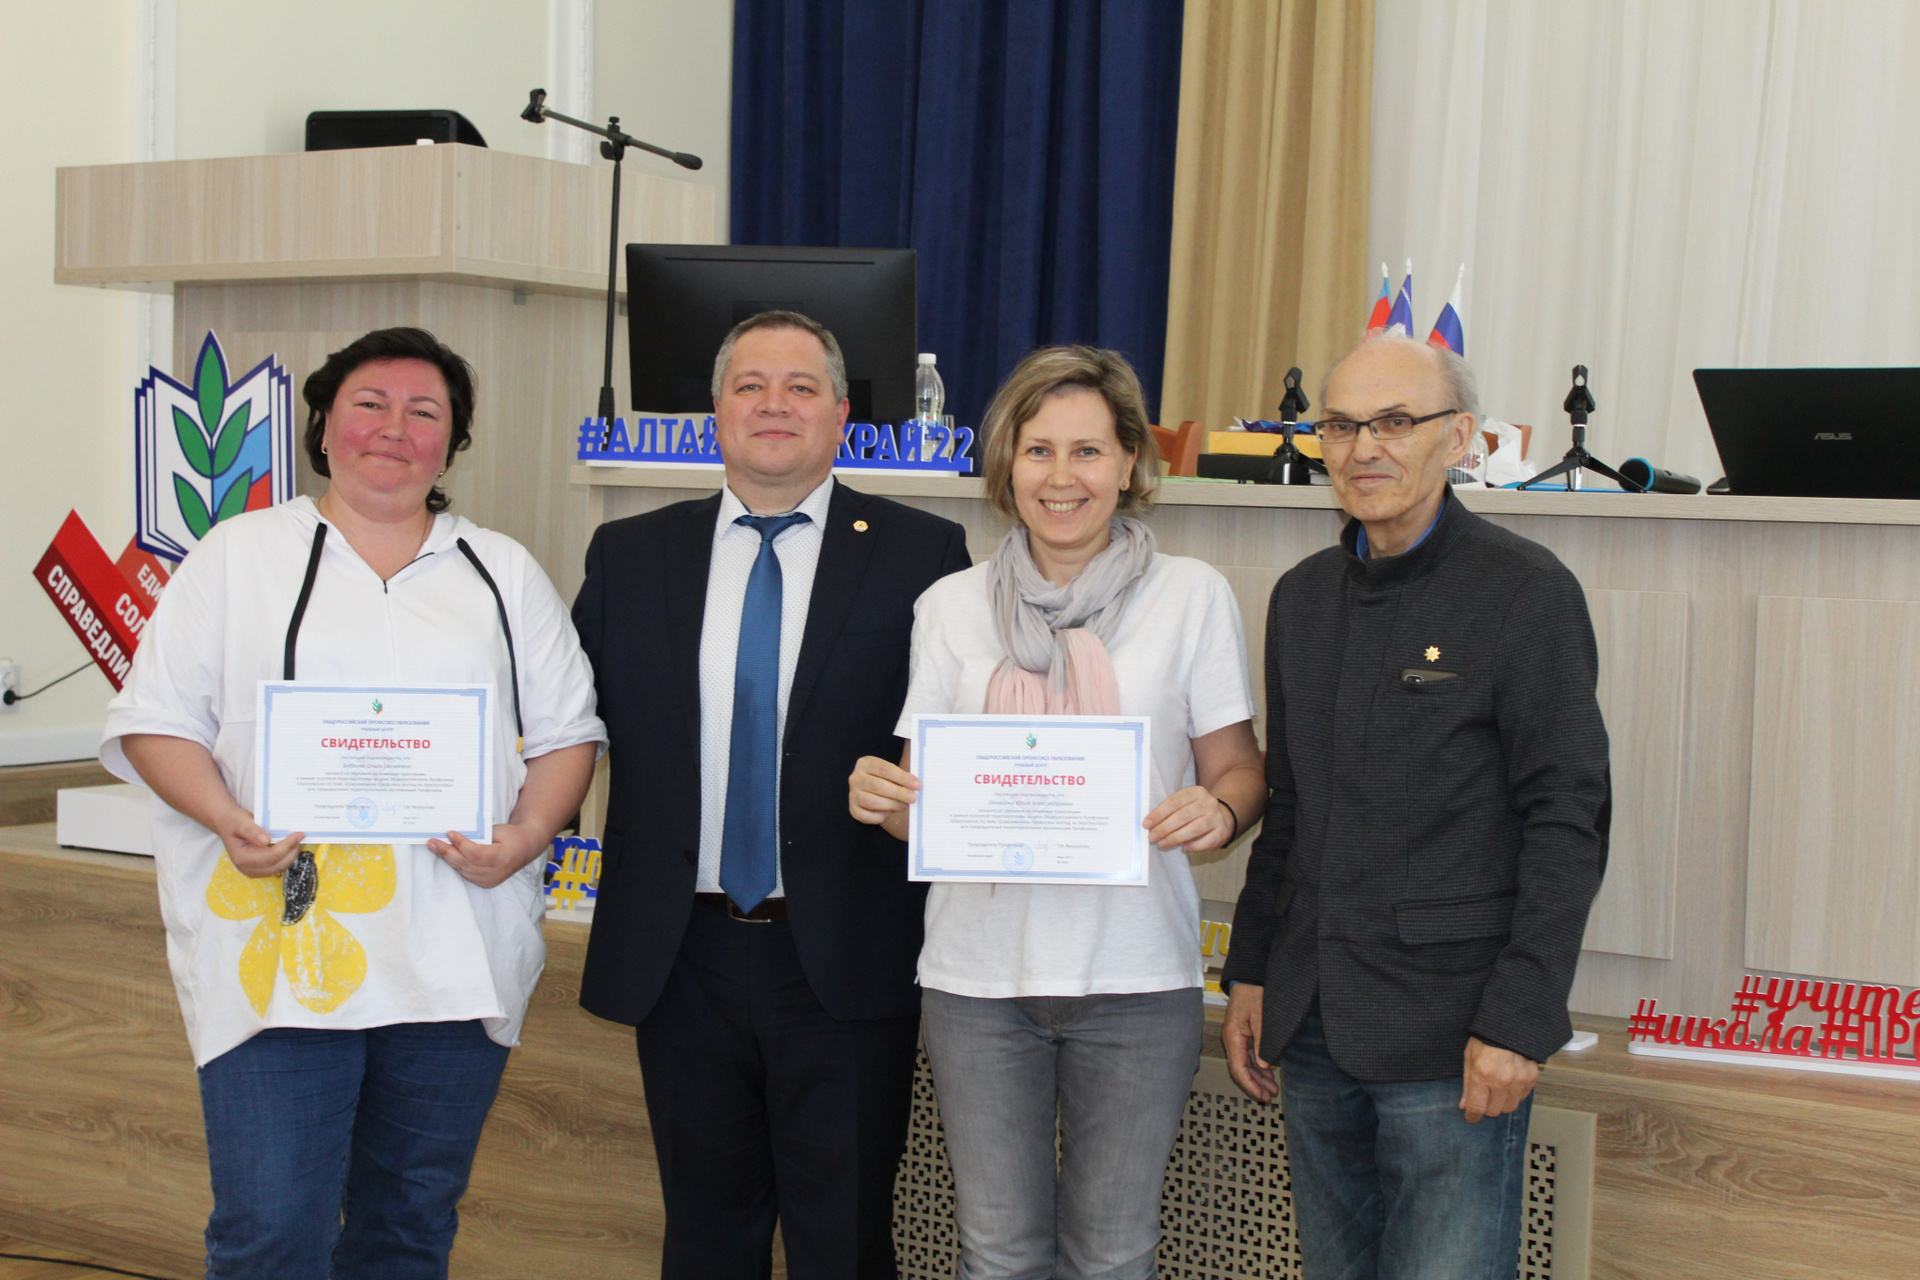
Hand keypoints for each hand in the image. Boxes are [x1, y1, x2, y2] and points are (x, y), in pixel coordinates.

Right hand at [214, 805, 304, 877]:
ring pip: (280, 867)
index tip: (299, 835)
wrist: (229, 824)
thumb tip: (265, 841)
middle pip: (277, 865)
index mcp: (241, 858)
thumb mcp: (240, 822)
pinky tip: (291, 845)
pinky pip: (278, 865)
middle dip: (292, 851)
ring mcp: (255, 870)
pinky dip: (287, 856)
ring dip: (291, 855)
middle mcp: (248, 868)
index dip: (287, 846)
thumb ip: (252, 831)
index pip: (270, 856)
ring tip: (297, 840)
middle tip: (301, 837)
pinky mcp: (261, 869)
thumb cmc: (234, 822)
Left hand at [428, 822, 550, 888]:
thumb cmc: (512, 836)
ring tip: (434, 846)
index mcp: (502, 858)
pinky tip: (445, 854)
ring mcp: (490, 880)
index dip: (461, 844)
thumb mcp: (498, 830)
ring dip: (447, 858)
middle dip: (446, 852)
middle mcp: (496, 873)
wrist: (525, 848)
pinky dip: (455, 863)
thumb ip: (479, 835)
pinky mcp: (485, 883)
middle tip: (431, 842)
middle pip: (466, 863)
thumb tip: (455, 835)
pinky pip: (465, 873)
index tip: (450, 832)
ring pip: (462, 869)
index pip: (476, 853)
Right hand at [849, 755, 920, 825]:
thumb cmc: (886, 781)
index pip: (884, 769)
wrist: (872, 792)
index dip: (902, 777)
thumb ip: (901, 777)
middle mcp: (856, 778)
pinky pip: (866, 816)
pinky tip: (890, 812)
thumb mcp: (891, 773)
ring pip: (871, 801)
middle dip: (897, 792)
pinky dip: (880, 816)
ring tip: (904, 805)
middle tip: (912, 797)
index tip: (917, 784)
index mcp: (865, 763)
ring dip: (891, 804)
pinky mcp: (853, 810)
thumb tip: (915, 786)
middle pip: (876, 785)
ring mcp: (853, 794)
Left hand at [1144, 785, 1233, 851]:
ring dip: (1175, 838)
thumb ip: (1170, 811)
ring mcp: (1217, 817)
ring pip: (1194, 829)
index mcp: (1196, 792)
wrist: (1223, 817)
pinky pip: (1206, 841)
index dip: (1159, 813)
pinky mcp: (1222, 832)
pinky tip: (1183, 848)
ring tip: (1162, 844)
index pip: (1175, 801)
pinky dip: (1193, 846)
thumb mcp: (1185, 804)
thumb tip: (1151, 824)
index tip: (1146, 824)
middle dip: (1164, 828)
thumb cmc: (1196, 811)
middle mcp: (1208, 803)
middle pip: (1183, 816)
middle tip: (1152, 837)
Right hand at [1223, 982, 1276, 1101]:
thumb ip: (1261, 1043)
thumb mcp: (1261, 1018)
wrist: (1249, 979)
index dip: (1249, 1084)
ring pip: (1245, 1064)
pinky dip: (1258, 1066)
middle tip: (1269, 1096)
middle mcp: (1232, 1039)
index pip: (1238, 1068)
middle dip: (1255, 1084)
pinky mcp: (1243, 1035)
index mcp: (1232, 1036)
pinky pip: (1249, 1055)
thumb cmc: (1253, 994)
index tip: (1260, 1095)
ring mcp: (1236, 1038)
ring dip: (1258, 1077)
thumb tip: (1264, 1066)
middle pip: (1241, 1069)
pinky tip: (1268, 1074)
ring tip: (1272, 1088)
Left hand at [1460, 1036, 1539, 1121]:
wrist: (1509, 1024)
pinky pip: (1522, 1097)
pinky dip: (1515, 1095)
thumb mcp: (1469, 1058)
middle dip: (1486, 1108)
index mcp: (1482, 1075)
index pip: (1477, 1107)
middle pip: (1494, 1111)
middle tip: (1484, 1099)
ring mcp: (1518, 1080)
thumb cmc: (1485, 1039)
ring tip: (1497, 1091)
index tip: (1471, 1117)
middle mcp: (1501, 1081)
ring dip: (1501, 1104)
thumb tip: (1465, 1105)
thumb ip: (1467, 1084)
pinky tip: (1509, 1085)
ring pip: (1509, 1107)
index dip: (1472, 1116)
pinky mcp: (1531, 1078)